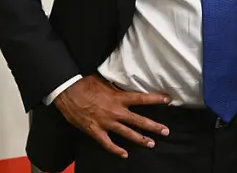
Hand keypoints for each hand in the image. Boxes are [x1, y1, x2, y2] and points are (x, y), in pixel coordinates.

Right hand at [53, 74, 171, 158]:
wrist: (67, 91)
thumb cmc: (85, 83)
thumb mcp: (105, 81)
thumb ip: (117, 85)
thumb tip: (125, 81)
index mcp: (119, 97)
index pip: (142, 98)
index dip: (156, 99)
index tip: (168, 100)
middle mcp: (115, 111)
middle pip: (139, 121)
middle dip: (153, 126)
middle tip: (166, 131)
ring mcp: (106, 123)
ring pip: (127, 133)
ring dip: (140, 139)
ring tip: (151, 144)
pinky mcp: (95, 131)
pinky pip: (107, 143)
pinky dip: (116, 150)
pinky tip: (124, 154)